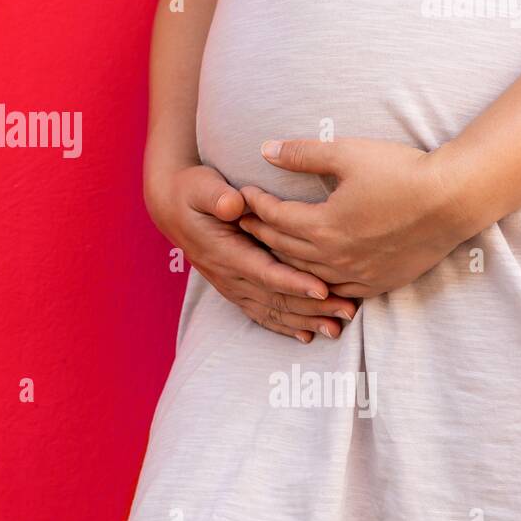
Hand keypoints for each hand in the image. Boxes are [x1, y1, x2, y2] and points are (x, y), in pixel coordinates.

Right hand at [146, 163, 358, 341]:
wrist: (171, 208)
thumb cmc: (192, 192)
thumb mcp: (200, 186)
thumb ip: (216, 196)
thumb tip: (233, 204)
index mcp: (223, 251)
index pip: (263, 272)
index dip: (293, 282)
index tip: (323, 290)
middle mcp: (227, 275)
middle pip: (274, 298)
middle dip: (312, 307)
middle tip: (348, 310)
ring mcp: (230, 286)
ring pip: (271, 310)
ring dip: (305, 320)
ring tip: (338, 327)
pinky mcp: (235, 289)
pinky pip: (261, 314)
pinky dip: (285, 326)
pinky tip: (308, 334)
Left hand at [239, 138, 470, 297]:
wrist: (454, 200)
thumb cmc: (402, 171)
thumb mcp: (348, 153)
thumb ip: (303, 154)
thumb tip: (266, 149)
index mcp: (323, 226)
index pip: (274, 217)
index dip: (254, 204)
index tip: (243, 194)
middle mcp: (335, 258)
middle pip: (283, 248)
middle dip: (260, 231)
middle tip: (244, 221)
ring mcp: (356, 276)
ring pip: (305, 273)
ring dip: (282, 258)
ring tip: (269, 244)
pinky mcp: (377, 285)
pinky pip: (334, 290)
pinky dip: (315, 281)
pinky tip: (308, 274)